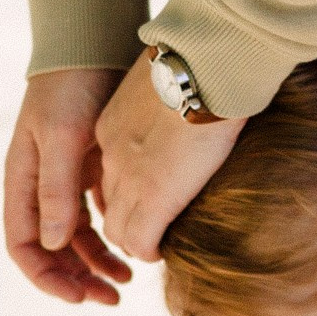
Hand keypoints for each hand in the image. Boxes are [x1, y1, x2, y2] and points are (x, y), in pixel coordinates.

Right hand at [4, 68, 133, 304]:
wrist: (94, 40)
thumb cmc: (73, 84)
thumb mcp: (64, 137)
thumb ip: (57, 190)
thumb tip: (53, 244)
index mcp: (22, 180)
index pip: (23, 246)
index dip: (48, 277)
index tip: (80, 297)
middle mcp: (38, 183)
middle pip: (51, 248)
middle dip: (77, 277)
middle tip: (112, 298)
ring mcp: (64, 175)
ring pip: (76, 235)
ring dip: (97, 261)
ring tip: (128, 280)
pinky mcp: (89, 165)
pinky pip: (96, 212)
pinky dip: (112, 233)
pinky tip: (135, 242)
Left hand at [95, 51, 246, 261]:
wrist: (206, 66)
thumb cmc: (202, 64)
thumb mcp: (171, 82)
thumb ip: (168, 101)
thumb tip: (193, 101)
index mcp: (114, 125)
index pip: (112, 170)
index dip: (128, 189)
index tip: (149, 197)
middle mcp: (113, 154)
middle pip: (110, 202)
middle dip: (127, 220)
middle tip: (151, 230)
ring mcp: (129, 178)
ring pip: (118, 228)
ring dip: (136, 241)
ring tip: (157, 246)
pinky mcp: (153, 198)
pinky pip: (140, 241)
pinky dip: (148, 251)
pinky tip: (163, 251)